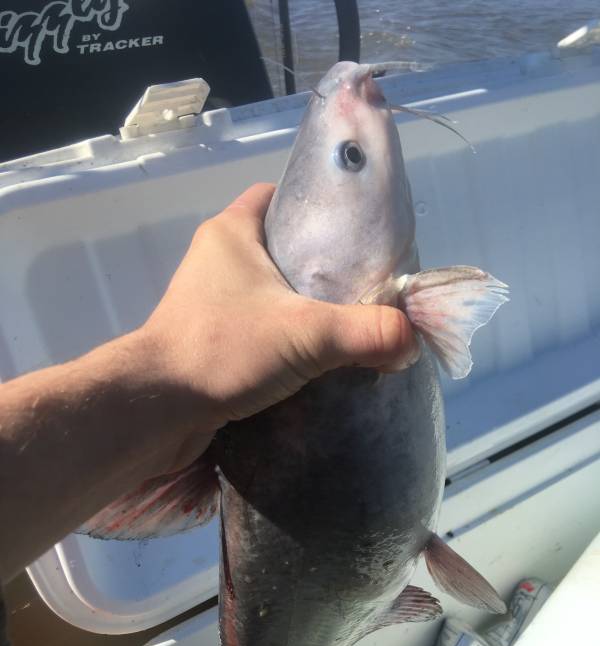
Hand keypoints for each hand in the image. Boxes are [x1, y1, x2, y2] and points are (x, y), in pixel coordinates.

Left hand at [142, 183, 419, 472]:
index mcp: (232, 233)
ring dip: (305, 310)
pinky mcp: (210, 341)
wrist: (156, 410)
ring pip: (271, 294)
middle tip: (364, 288)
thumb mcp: (306, 334)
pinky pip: (258, 329)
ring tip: (349, 326)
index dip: (319, 208)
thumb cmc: (223, 350)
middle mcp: (217, 261)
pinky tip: (317, 362)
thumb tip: (410, 341)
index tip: (357, 233)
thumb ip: (366, 333)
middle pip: (282, 249)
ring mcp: (210, 303)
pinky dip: (286, 341)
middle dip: (322, 269)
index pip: (280, 197)